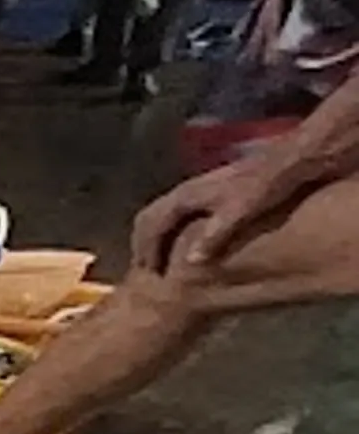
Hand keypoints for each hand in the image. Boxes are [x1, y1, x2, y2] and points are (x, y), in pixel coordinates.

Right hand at [136, 147, 313, 280]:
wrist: (290, 158)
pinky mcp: (209, 190)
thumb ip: (214, 235)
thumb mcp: (240, 211)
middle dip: (143, 244)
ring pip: (161, 213)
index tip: (150, 274)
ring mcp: (196, 189)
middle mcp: (185, 191)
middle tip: (147, 269)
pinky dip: (170, 229)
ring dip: (156, 236)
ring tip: (161, 258)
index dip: (147, 251)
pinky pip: (175, 212)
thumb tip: (191, 262)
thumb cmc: (265, 185)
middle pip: (149, 217)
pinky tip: (184, 240)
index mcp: (185, 196)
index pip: (152, 225)